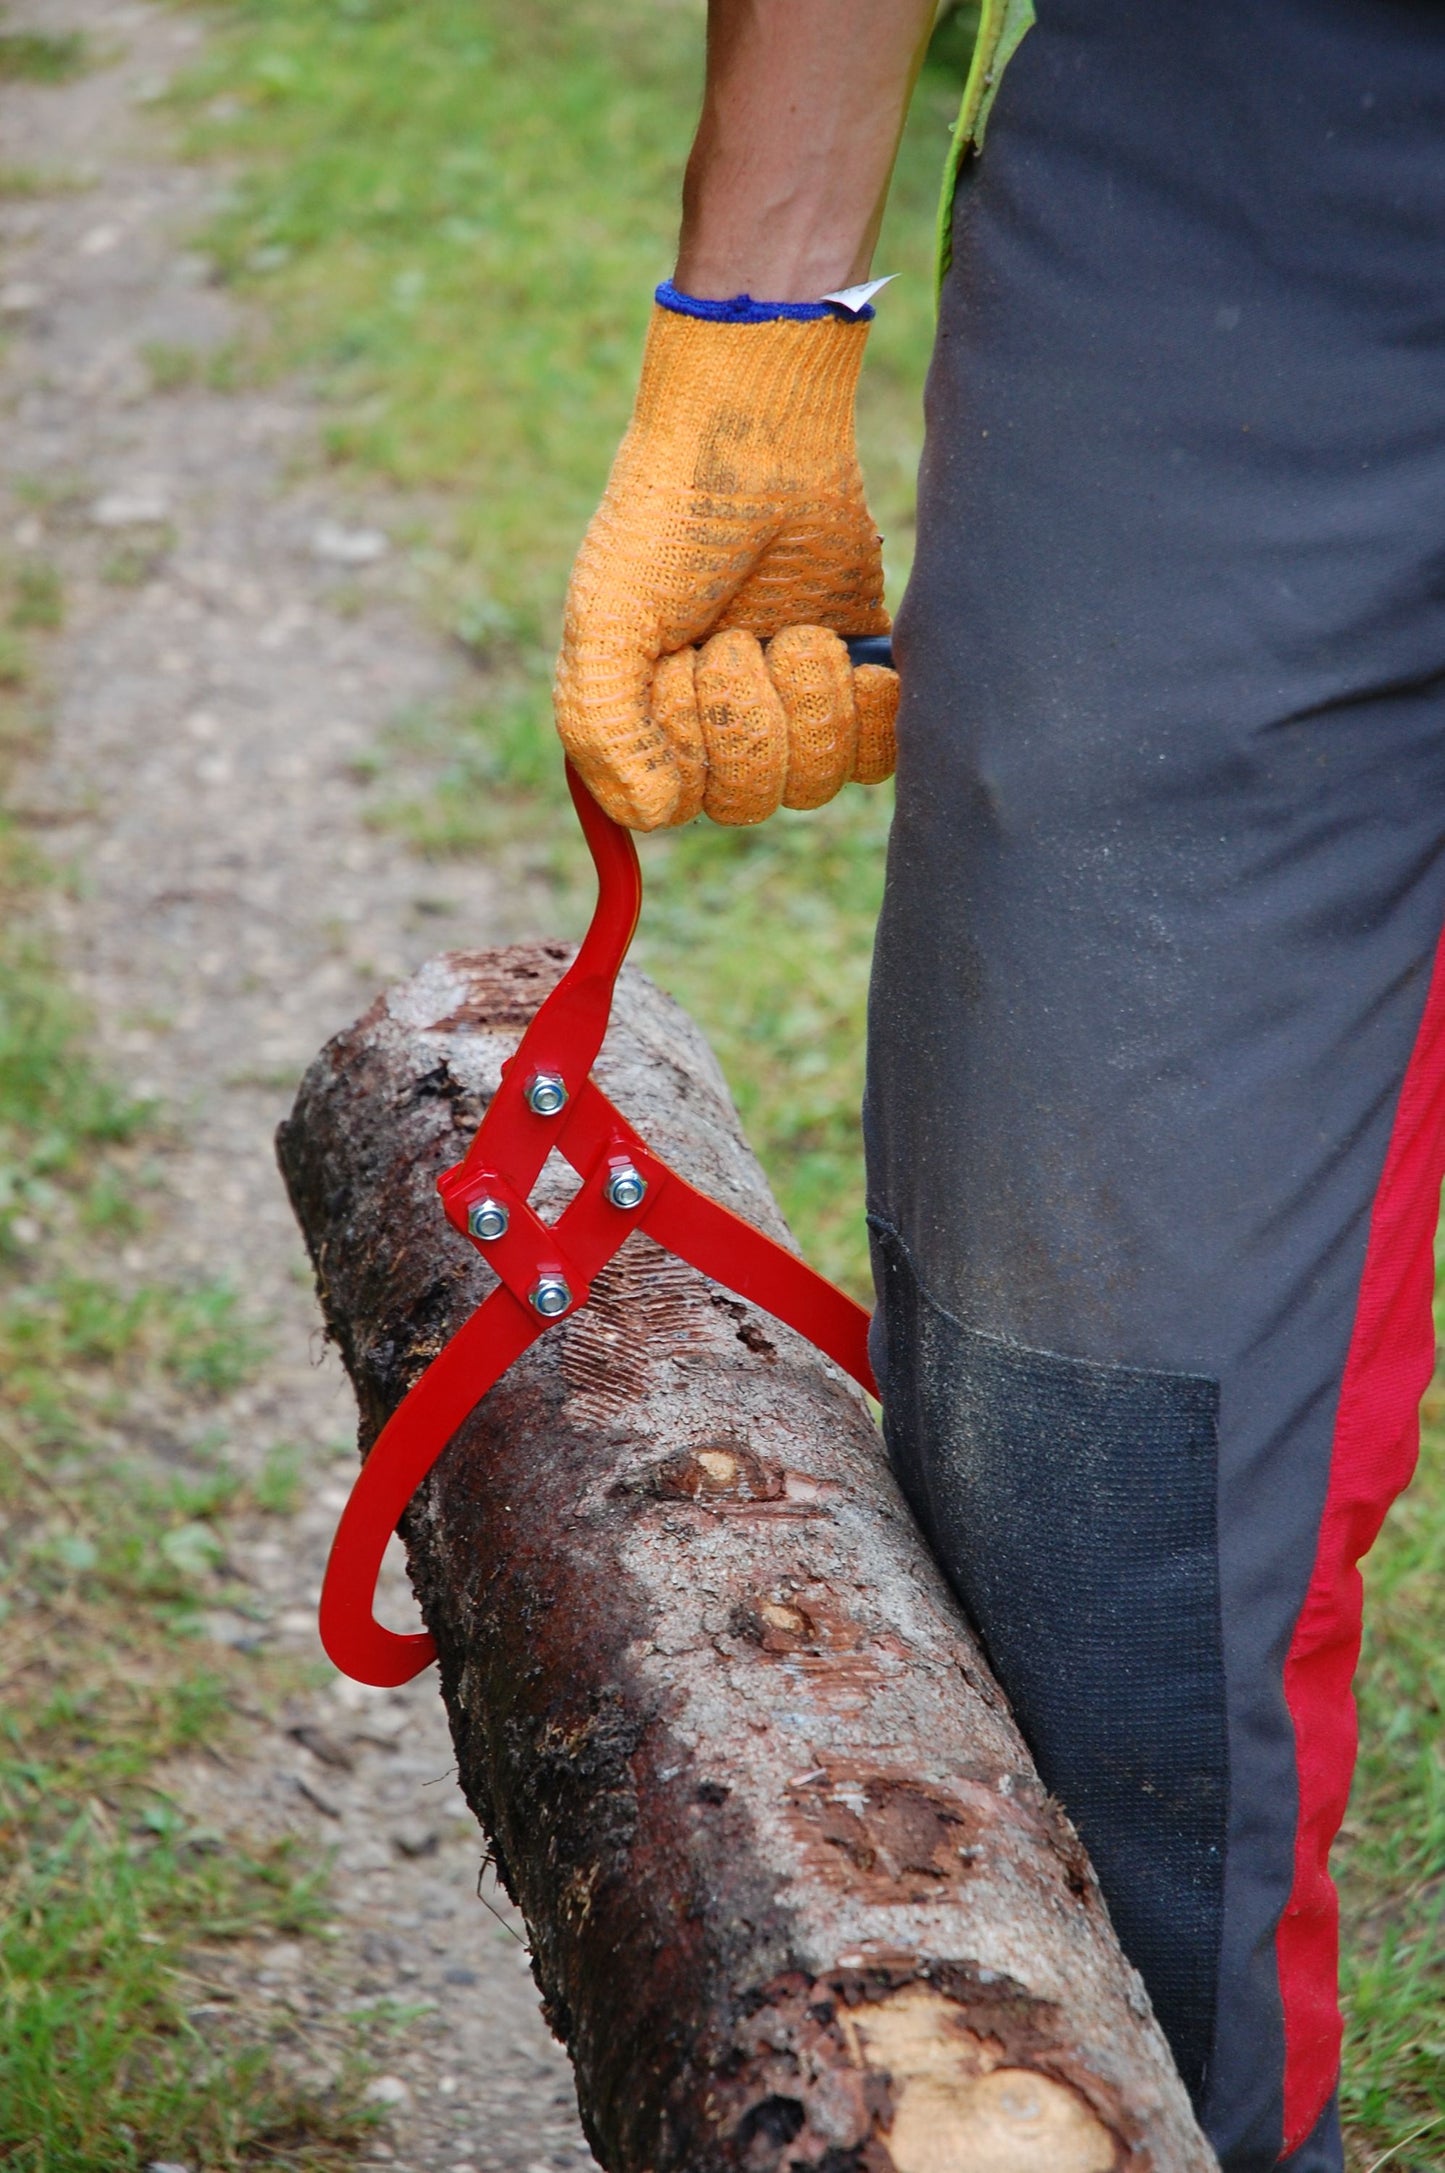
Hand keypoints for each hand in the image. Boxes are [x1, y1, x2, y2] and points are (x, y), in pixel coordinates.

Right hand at [554, 304, 898, 828]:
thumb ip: (604, 725)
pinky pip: (876, 759)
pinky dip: (869, 716)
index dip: (691, 745)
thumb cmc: (666, 520)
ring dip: (807, 699)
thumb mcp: (606, 619)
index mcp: (643, 724)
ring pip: (814, 784)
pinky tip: (854, 662)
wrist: (760, 436)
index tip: (683, 665)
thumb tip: (654, 815)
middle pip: (750, 802)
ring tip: (795, 631)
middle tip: (737, 634)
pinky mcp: (853, 688)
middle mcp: (713, 730)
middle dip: (748, 713)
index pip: (675, 806)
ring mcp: (787, 713)